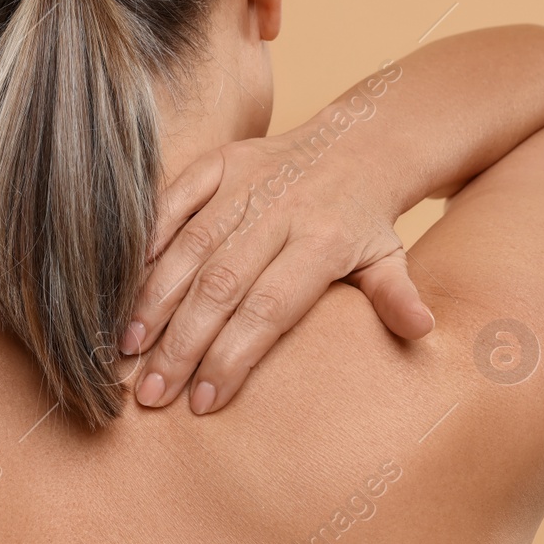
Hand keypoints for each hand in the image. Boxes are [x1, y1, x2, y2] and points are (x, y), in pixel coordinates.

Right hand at [121, 122, 434, 413]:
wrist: (356, 141)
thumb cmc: (365, 221)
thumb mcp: (390, 258)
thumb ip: (395, 296)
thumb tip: (421, 330)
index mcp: (324, 240)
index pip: (270, 310)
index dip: (233, 357)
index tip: (203, 403)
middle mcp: (280, 209)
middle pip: (221, 286)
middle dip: (181, 343)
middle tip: (149, 393)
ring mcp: (245, 182)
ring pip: (189, 248)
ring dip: (154, 301)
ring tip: (128, 350)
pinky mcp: (218, 162)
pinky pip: (172, 200)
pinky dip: (146, 241)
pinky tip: (122, 286)